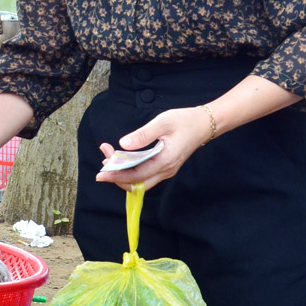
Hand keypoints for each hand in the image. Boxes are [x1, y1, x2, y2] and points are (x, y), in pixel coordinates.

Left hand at [96, 106, 213, 191]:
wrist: (204, 124)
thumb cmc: (184, 121)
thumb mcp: (163, 122)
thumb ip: (143, 134)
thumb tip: (123, 144)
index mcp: (165, 160)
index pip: (136, 175)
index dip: (116, 175)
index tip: (100, 173)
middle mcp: (166, 170)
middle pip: (137, 184)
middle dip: (117, 177)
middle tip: (103, 163)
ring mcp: (166, 170)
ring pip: (141, 181)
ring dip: (123, 174)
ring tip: (109, 158)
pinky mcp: (165, 167)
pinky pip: (145, 175)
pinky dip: (131, 170)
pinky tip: (122, 159)